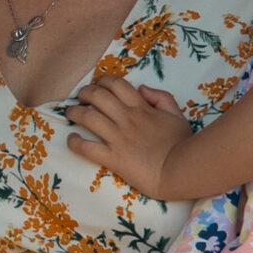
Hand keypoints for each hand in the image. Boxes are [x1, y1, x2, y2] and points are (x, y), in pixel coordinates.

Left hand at [66, 77, 188, 197]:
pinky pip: (87, 148)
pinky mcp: (113, 158)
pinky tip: (72, 140)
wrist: (181, 170)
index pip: (117, 85)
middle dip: (85, 93)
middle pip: (98, 96)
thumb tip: (142, 88)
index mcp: (141, 108)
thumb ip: (162, 97)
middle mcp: (127, 119)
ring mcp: (118, 138)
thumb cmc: (181, 144)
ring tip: (71, 113)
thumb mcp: (177, 115)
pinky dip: (75, 142)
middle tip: (81, 97)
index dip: (103, 81)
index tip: (98, 86)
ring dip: (75, 113)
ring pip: (88, 118)